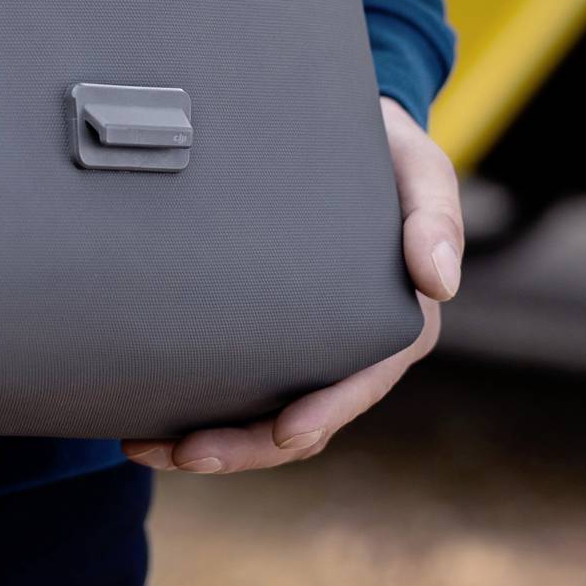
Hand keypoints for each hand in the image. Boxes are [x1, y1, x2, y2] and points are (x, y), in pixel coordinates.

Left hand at [123, 96, 459, 475]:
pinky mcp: (270, 339)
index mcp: (396, 326)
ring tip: (145, 446)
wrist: (341, 133)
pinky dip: (197, 411)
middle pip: (299, 422)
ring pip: (262, 422)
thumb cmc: (385, 153)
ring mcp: (310, 353)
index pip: (358, 386)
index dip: (321, 414)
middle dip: (243, 447)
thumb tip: (440, 283)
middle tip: (183, 453)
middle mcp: (353, 352)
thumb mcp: (420, 171)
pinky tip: (148, 417)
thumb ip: (435, 216)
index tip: (283, 433)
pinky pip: (238, 391)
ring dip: (209, 443)